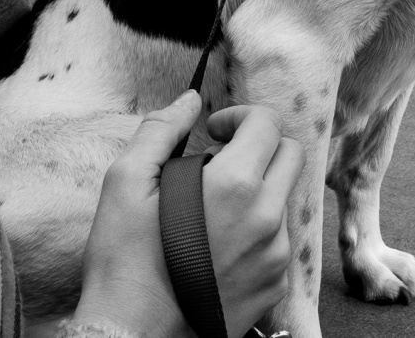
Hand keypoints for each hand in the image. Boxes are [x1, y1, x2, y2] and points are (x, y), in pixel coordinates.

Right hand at [70, 96, 302, 337]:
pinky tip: (217, 246)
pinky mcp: (275, 287)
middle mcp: (267, 219)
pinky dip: (256, 232)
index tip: (212, 133)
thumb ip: (160, 130)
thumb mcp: (125, 183)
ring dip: (256, 191)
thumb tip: (189, 100)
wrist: (133, 337)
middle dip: (260, 147)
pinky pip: (278, 241)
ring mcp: (275, 256)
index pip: (267, 124)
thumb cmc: (124, 262)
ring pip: (283, 199)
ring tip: (210, 212)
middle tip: (220, 162)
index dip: (239, 117)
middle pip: (291, 155)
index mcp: (236, 186)